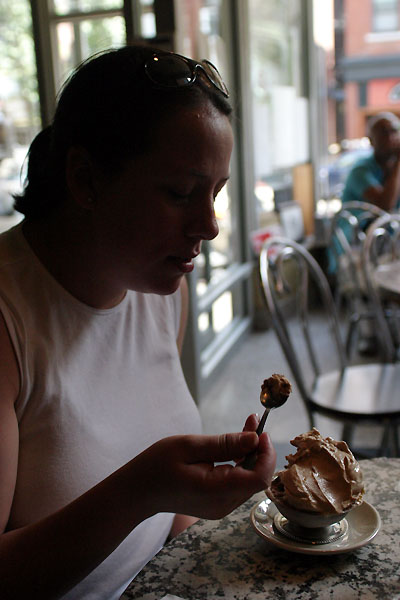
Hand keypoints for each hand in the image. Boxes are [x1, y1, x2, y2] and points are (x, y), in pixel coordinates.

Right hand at [133, 430, 275, 520]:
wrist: (137, 491)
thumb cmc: (156, 466)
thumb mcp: (188, 446)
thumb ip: (223, 444)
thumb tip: (254, 439)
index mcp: (216, 491)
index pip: (259, 478)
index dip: (266, 454)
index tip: (259, 431)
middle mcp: (223, 504)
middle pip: (257, 478)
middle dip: (259, 449)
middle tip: (252, 420)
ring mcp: (221, 507)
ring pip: (249, 480)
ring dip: (251, 454)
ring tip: (245, 427)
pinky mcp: (218, 504)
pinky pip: (238, 483)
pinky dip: (241, 463)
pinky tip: (233, 446)